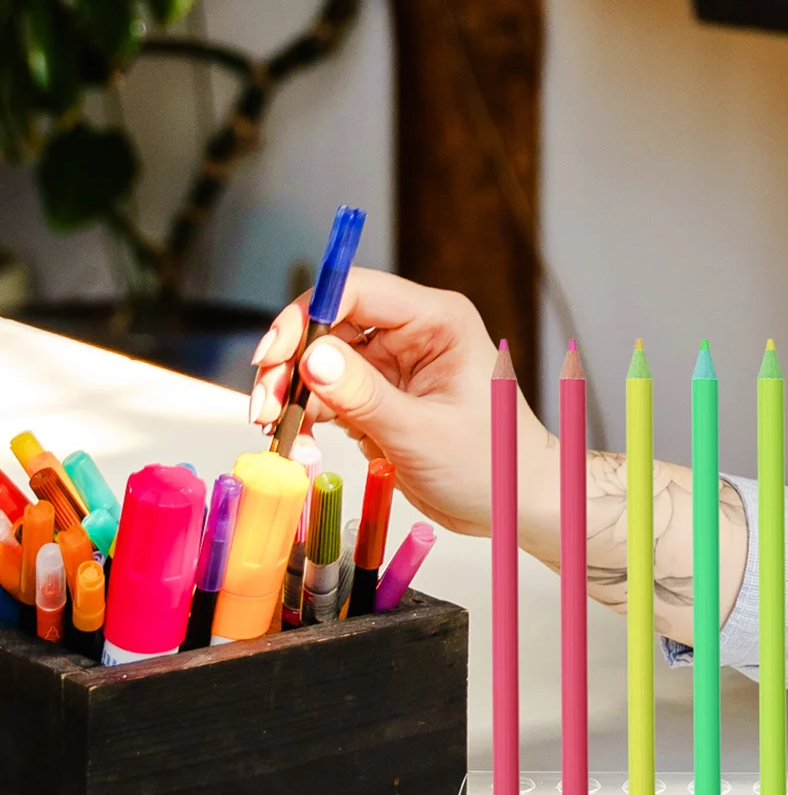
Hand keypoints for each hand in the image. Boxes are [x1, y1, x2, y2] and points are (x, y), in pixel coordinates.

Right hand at [248, 269, 553, 540]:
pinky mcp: (383, 394)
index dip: (306, 315)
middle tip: (265, 405)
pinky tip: (304, 445)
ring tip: (282, 434)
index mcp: (438, 320)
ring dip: (294, 394)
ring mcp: (396, 364)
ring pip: (322, 361)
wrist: (515, 503)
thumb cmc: (495, 464)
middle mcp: (415, 332)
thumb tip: (311, 358)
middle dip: (290, 363)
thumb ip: (364, 396)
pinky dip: (310, 416)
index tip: (273, 355)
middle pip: (329, 325)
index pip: (357, 291)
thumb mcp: (422, 432)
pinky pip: (331, 393)